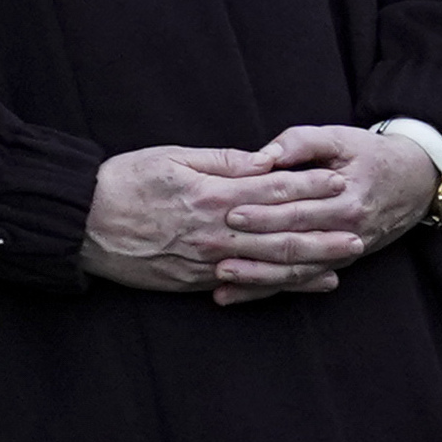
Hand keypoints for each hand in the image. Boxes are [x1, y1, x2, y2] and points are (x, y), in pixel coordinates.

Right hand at [82, 145, 333, 293]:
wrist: (84, 223)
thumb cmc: (124, 181)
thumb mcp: (170, 157)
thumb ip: (220, 161)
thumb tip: (262, 161)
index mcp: (212, 195)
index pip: (274, 189)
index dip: (309, 185)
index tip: (337, 180)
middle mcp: (218, 232)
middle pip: (283, 232)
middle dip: (324, 231)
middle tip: (357, 229)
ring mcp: (211, 261)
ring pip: (275, 263)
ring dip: (314, 261)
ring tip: (345, 259)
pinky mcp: (200, 281)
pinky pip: (253, 284)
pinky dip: (286, 284)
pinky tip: (311, 282)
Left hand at [204, 124, 438, 304]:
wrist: (416, 181)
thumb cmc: (369, 153)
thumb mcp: (338, 138)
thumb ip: (300, 143)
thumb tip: (264, 156)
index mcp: (345, 199)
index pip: (298, 209)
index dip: (264, 212)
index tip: (230, 213)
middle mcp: (347, 231)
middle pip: (294, 245)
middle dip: (254, 251)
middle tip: (215, 252)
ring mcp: (345, 252)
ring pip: (298, 272)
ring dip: (259, 280)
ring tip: (222, 284)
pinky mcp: (340, 262)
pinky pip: (304, 279)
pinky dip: (272, 289)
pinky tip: (241, 296)